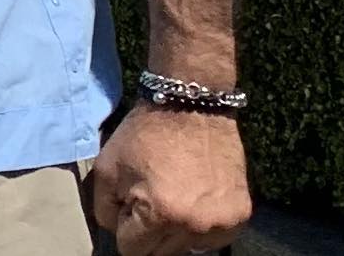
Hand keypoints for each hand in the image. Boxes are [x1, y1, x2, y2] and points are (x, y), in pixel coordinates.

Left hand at [89, 103, 248, 255]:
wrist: (192, 103)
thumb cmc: (145, 133)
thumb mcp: (106, 166)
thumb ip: (104, 209)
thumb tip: (117, 232)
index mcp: (160, 214)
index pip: (132, 251)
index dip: (127, 226)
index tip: (132, 202)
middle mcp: (194, 226)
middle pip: (161, 254)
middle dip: (151, 231)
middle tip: (153, 196)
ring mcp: (221, 223)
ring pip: (187, 249)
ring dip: (177, 230)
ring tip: (176, 194)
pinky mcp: (240, 216)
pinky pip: (212, 239)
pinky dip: (202, 225)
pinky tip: (196, 196)